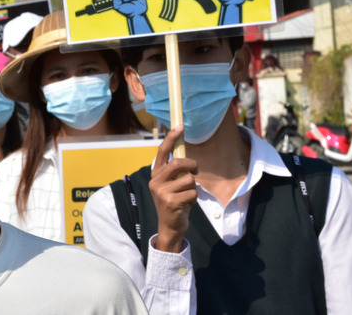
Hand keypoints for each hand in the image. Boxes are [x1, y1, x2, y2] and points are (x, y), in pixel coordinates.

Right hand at [150, 125, 197, 252]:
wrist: (170, 225)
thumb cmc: (176, 201)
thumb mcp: (173, 184)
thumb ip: (176, 171)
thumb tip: (186, 156)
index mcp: (156, 173)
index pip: (162, 151)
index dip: (171, 138)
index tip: (180, 126)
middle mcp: (156, 180)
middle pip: (179, 163)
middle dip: (193, 166)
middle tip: (195, 172)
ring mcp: (161, 191)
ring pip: (189, 179)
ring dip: (193, 188)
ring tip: (187, 195)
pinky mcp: (170, 202)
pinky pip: (192, 192)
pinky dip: (194, 198)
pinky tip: (186, 204)